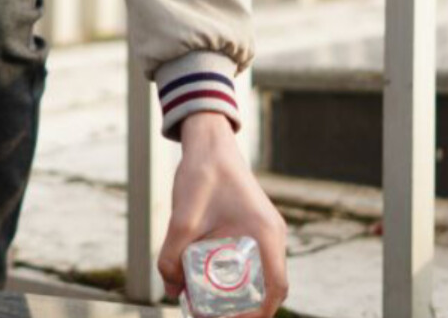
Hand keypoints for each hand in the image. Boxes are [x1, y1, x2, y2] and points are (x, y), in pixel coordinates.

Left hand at [158, 113, 289, 317]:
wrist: (209, 145)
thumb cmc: (202, 175)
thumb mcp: (181, 219)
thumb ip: (172, 257)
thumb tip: (173, 291)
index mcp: (265, 233)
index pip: (276, 286)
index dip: (259, 313)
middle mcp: (271, 235)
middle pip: (269, 286)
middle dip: (245, 310)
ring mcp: (265, 231)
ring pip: (260, 275)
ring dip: (239, 294)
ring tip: (208, 305)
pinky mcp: (254, 228)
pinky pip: (252, 261)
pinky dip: (235, 278)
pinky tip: (208, 282)